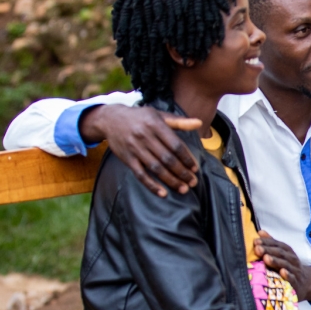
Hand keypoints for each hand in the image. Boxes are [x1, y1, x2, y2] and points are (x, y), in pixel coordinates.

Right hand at [81, 104, 202, 197]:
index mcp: (156, 125)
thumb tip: (199, 123)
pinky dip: (152, 185)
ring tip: (183, 188)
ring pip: (156, 168)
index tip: (195, 168)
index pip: (175, 145)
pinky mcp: (127, 158)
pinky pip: (140, 174)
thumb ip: (179, 122)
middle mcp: (145, 137)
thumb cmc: (140, 117)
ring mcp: (135, 148)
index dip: (187, 158)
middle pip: (167, 158)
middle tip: (193, 182)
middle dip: (182, 172)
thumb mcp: (159, 115)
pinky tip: (163, 193)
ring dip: (171, 180)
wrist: (111, 119)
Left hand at [254, 230, 310, 302]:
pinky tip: (282, 272)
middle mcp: (292, 259)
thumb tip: (260, 232)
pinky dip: (288, 275)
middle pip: (281, 253)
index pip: (278, 245)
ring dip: (276, 261)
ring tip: (266, 258)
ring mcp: (295, 270)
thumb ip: (272, 243)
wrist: (306, 282)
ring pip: (286, 264)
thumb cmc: (289, 266)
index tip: (256, 241)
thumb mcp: (283, 253)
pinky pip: (293, 278)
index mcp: (288, 252)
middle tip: (257, 249)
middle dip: (269, 250)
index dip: (267, 242)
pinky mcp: (297, 282)